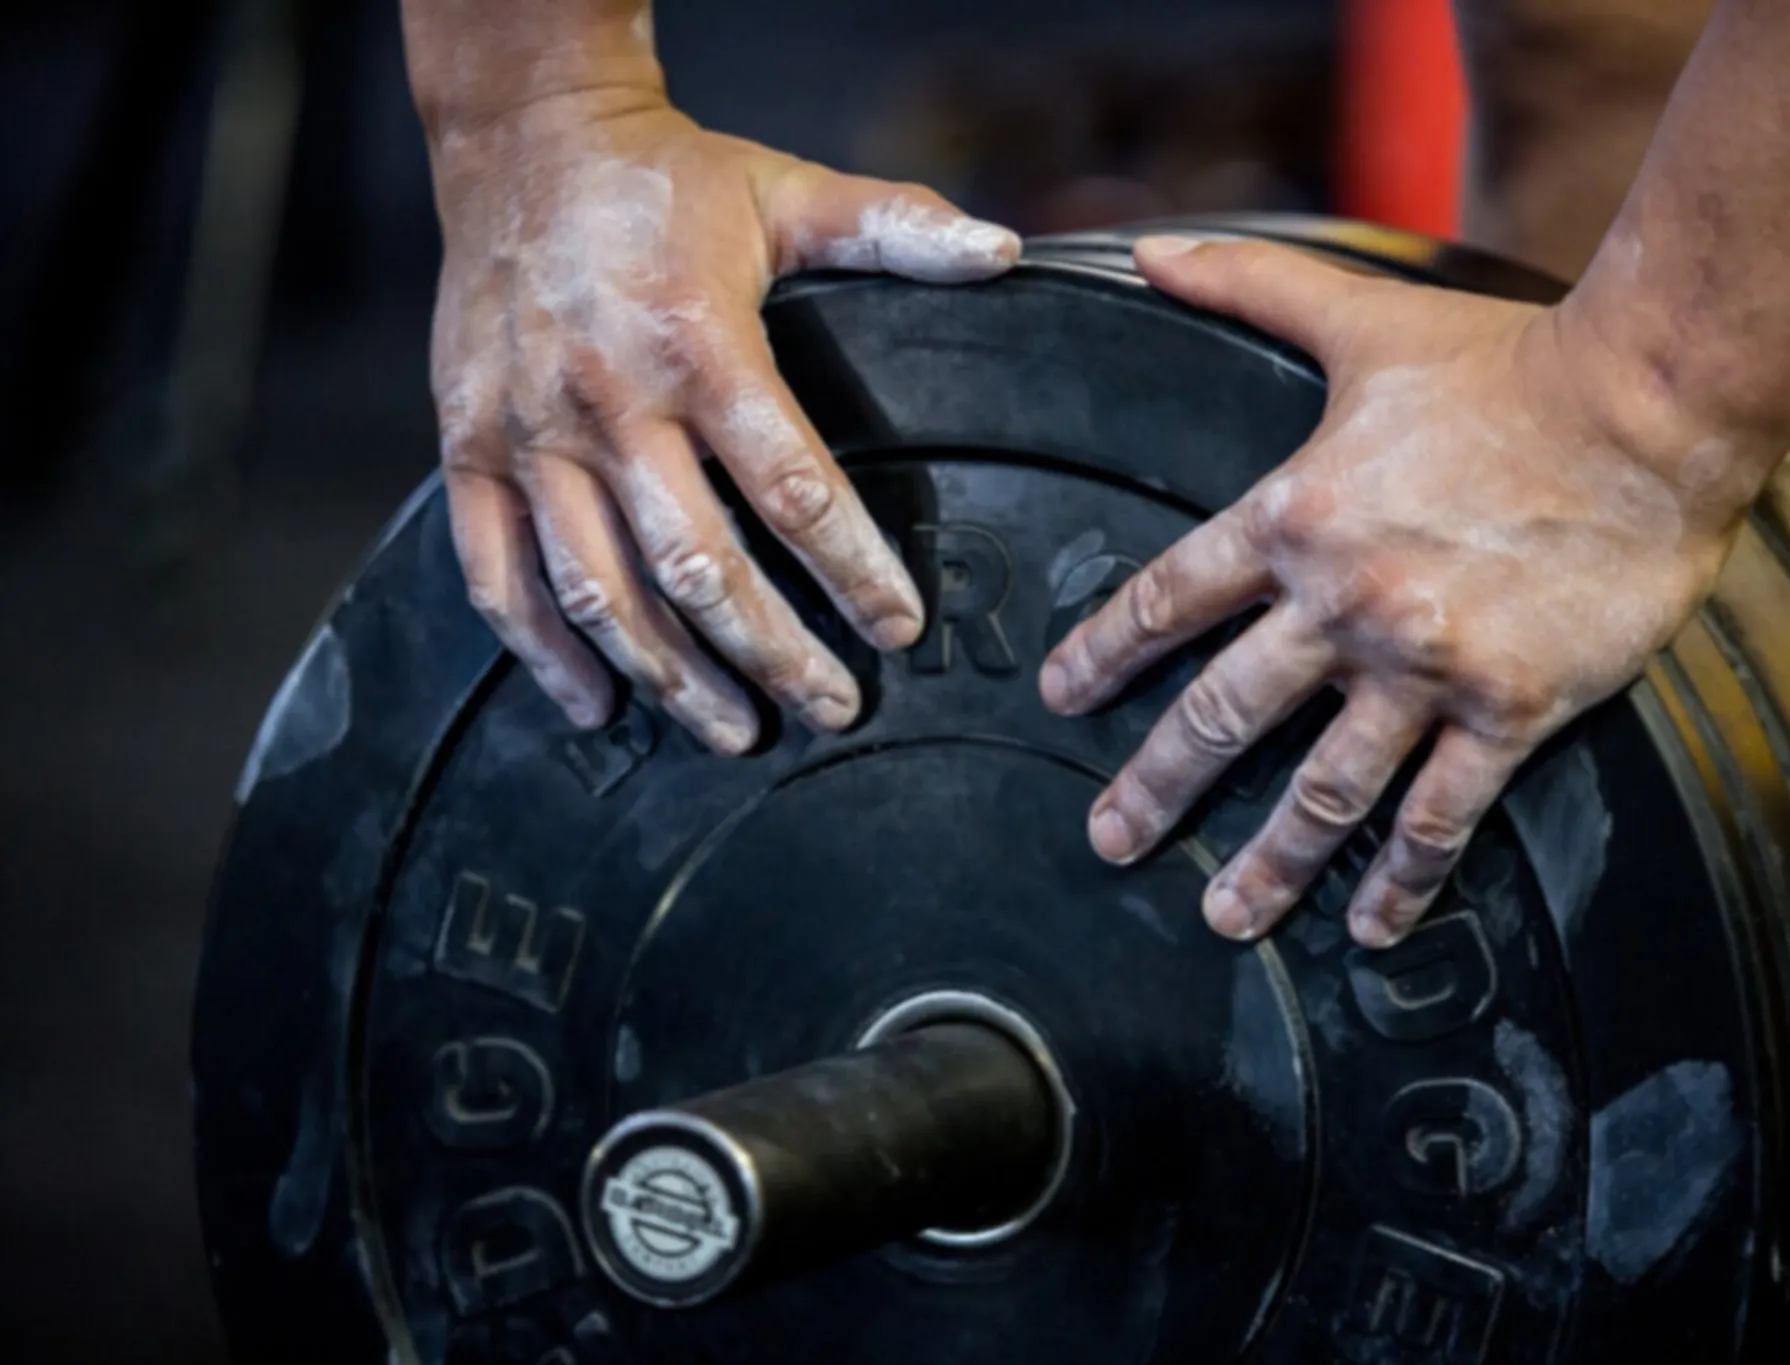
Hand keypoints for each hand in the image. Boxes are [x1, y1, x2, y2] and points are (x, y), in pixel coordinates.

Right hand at [428, 98, 1018, 749]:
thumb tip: (1004, 252)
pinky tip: (599, 704)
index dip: (853, 570)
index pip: (792, 487)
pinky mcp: (468, 447)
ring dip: (671, 675)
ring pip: (600, 590)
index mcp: (699, 343)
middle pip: (699, 566)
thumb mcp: (787, 193)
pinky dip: (545, 651)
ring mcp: (528, 433)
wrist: (522, 139)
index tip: (900, 627)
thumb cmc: (668, 180)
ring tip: (735, 732)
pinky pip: (496, 574)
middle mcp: (608, 400)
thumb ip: (896, 227)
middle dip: (773, 654)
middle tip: (834, 708)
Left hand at [1041, 236, 1761, 947]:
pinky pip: (1441, 816)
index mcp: (1295, 516)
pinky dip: (1401, 878)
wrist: (1650, 404)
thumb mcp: (1362, 316)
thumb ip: (1248, 285)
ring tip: (1223, 918)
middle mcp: (1342, 605)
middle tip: (1110, 841)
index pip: (1168, 599)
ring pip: (1321, 789)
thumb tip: (1147, 247)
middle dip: (1154, 787)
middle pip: (1221, 716)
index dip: (1104, 653)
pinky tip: (1370, 928)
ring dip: (1266, 863)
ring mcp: (1424, 667)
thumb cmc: (1508, 363)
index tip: (1062, 700)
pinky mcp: (1509, 709)